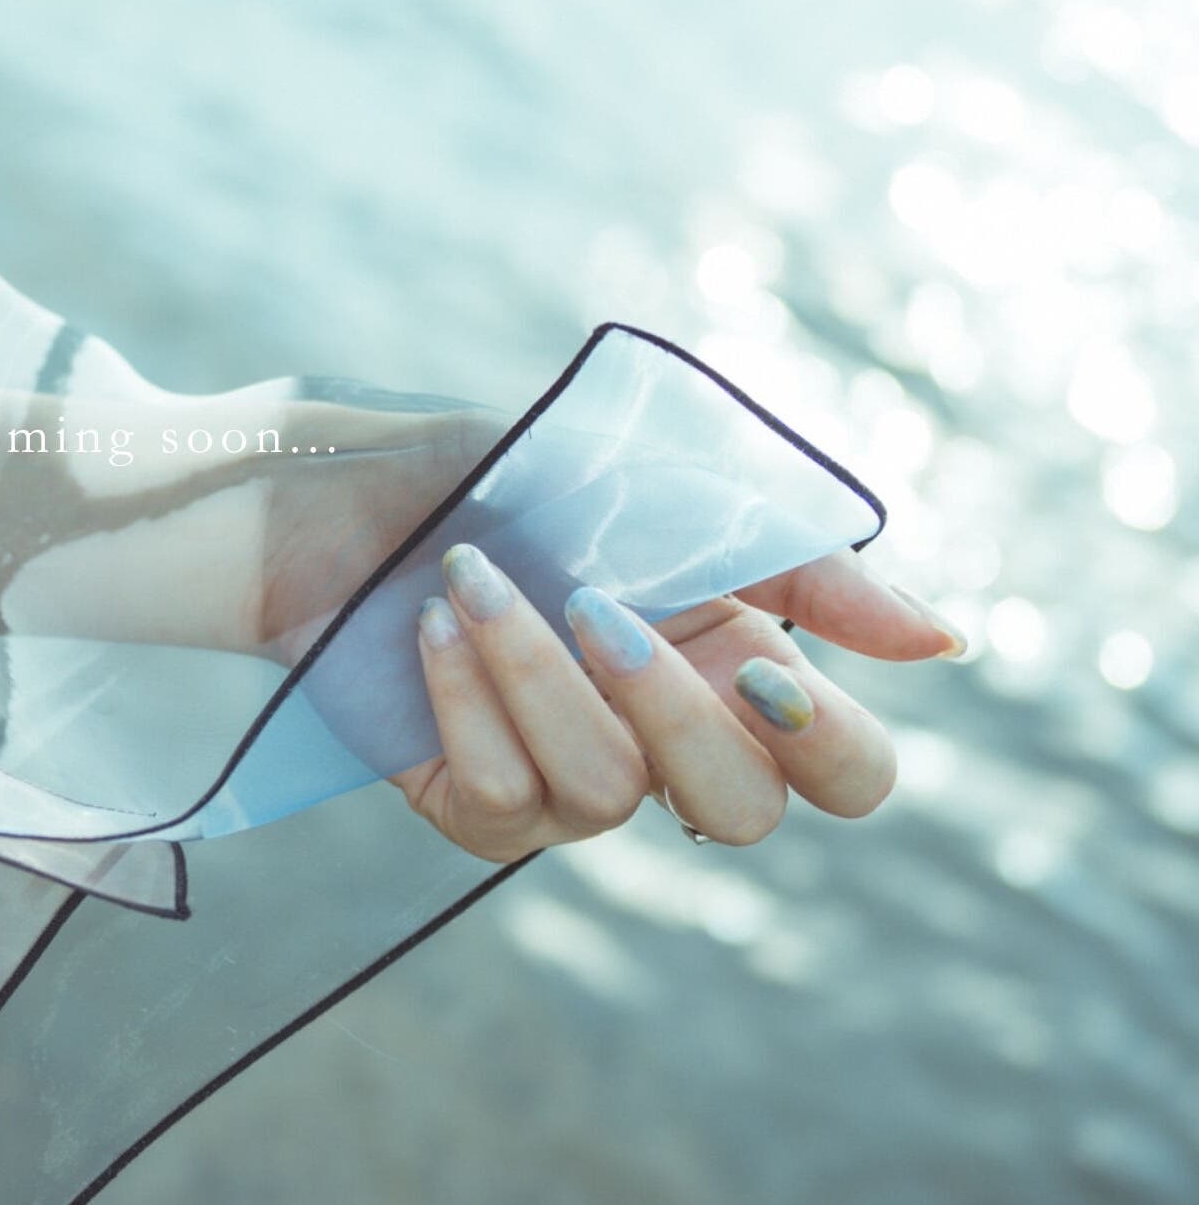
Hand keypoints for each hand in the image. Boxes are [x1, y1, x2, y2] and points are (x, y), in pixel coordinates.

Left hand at [392, 544, 965, 860]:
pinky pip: (500, 799)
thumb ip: (802, 564)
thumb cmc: (507, 480)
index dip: (825, 743)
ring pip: (604, 792)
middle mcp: (665, 744)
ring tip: (468, 575)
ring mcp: (571, 788)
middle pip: (739, 813)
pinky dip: (462, 697)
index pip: (846, 773)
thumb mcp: (662, 491)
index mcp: (734, 668)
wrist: (351, 491)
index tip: (754, 661)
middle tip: (594, 605)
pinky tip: (430, 628)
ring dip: (532, 669)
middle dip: (667, 708)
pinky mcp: (476, 808)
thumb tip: (941, 641)